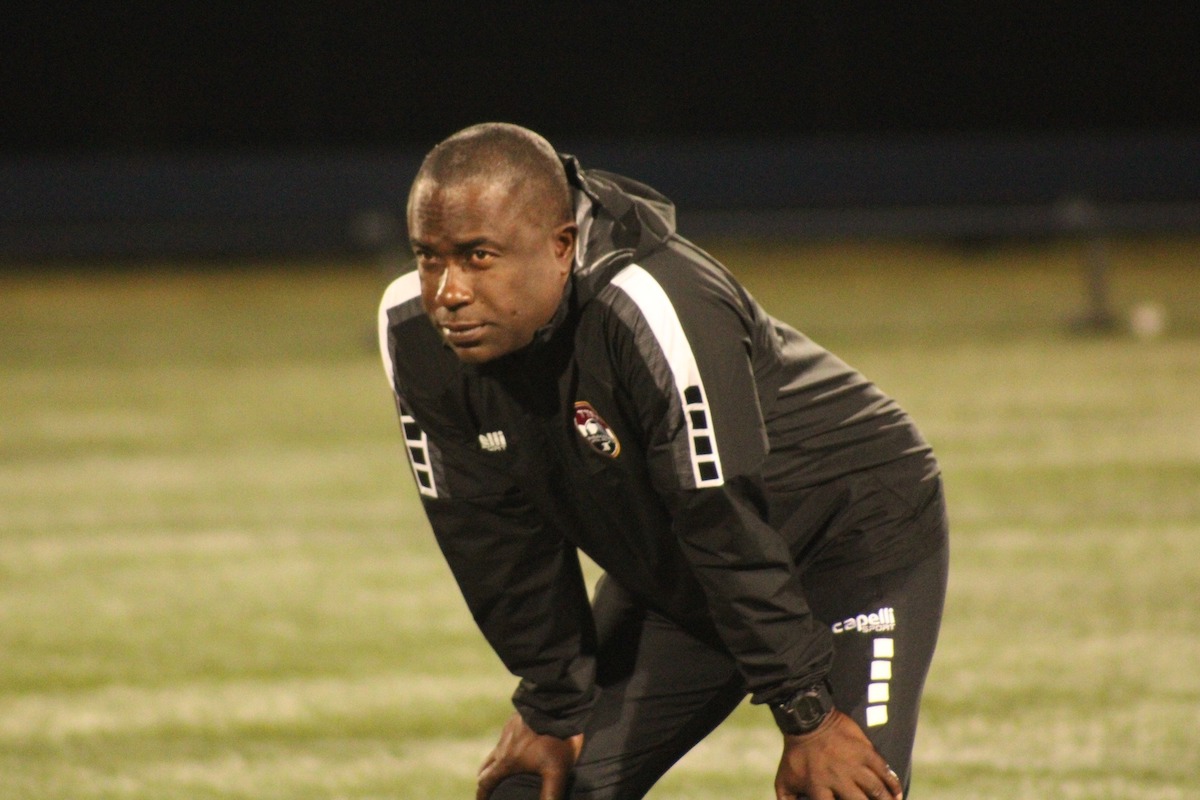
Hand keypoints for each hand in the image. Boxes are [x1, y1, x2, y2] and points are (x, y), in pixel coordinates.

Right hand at [476, 712, 583, 799]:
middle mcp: (502, 748)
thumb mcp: (557, 771)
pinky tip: (518, 746)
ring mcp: (508, 732)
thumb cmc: (554, 739)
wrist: (554, 704)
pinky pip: (506, 738)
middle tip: (487, 788)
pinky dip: (507, 747)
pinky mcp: (515, 721)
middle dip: (485, 780)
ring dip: (495, 762)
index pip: (486, 783)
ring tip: (501, 769)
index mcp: (507, 762)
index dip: (482, 795)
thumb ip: (551, 794)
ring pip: (496, 751)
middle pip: (487, 767)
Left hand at [774, 709, 902, 799]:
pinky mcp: (864, 750)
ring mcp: (854, 764)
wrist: (807, 720)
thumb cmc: (795, 755)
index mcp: (818, 787)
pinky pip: (883, 769)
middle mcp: (839, 778)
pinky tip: (898, 793)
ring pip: (876, 789)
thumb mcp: (784, 780)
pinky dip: (893, 783)